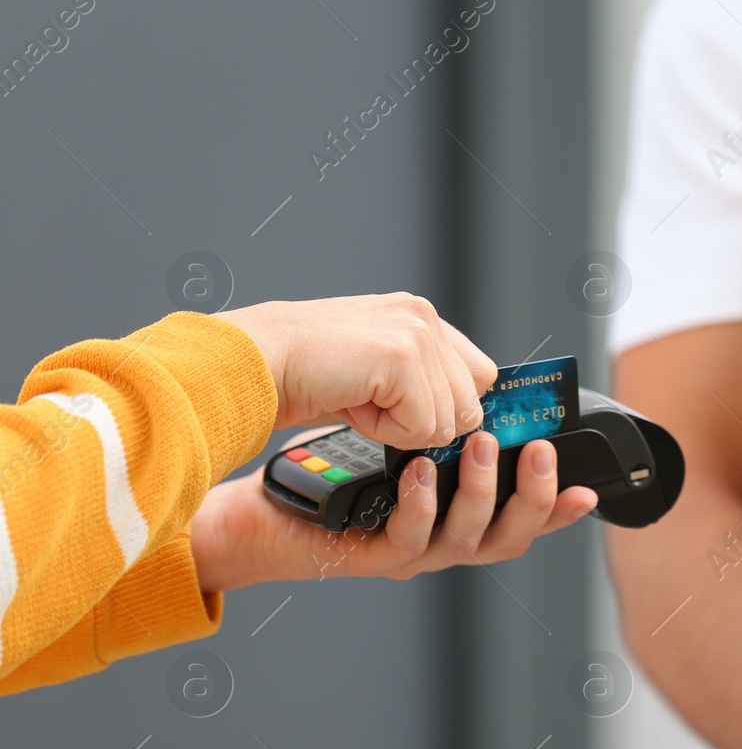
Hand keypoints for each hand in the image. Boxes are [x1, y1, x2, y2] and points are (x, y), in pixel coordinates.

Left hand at [189, 427, 596, 589]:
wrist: (260, 511)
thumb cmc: (328, 472)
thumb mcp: (396, 435)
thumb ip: (440, 420)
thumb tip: (482, 382)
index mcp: (458, 516)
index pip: (522, 517)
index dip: (559, 508)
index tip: (587, 487)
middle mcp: (443, 540)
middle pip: (510, 536)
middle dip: (532, 495)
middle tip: (538, 452)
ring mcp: (410, 553)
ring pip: (467, 539)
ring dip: (480, 491)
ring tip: (479, 445)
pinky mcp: (372, 555)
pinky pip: (410, 540)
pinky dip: (423, 504)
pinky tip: (421, 471)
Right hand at [218, 293, 495, 448]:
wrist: (253, 363)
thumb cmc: (304, 374)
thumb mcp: (377, 375)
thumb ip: (423, 384)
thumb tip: (463, 419)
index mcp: (420, 317)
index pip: (480, 376)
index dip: (448, 407)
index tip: (410, 414)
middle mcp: (424, 317)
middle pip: (470, 404)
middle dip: (424, 422)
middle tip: (372, 405)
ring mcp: (416, 333)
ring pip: (449, 420)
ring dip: (401, 428)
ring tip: (358, 400)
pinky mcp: (403, 358)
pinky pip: (423, 426)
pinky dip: (386, 431)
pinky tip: (354, 404)